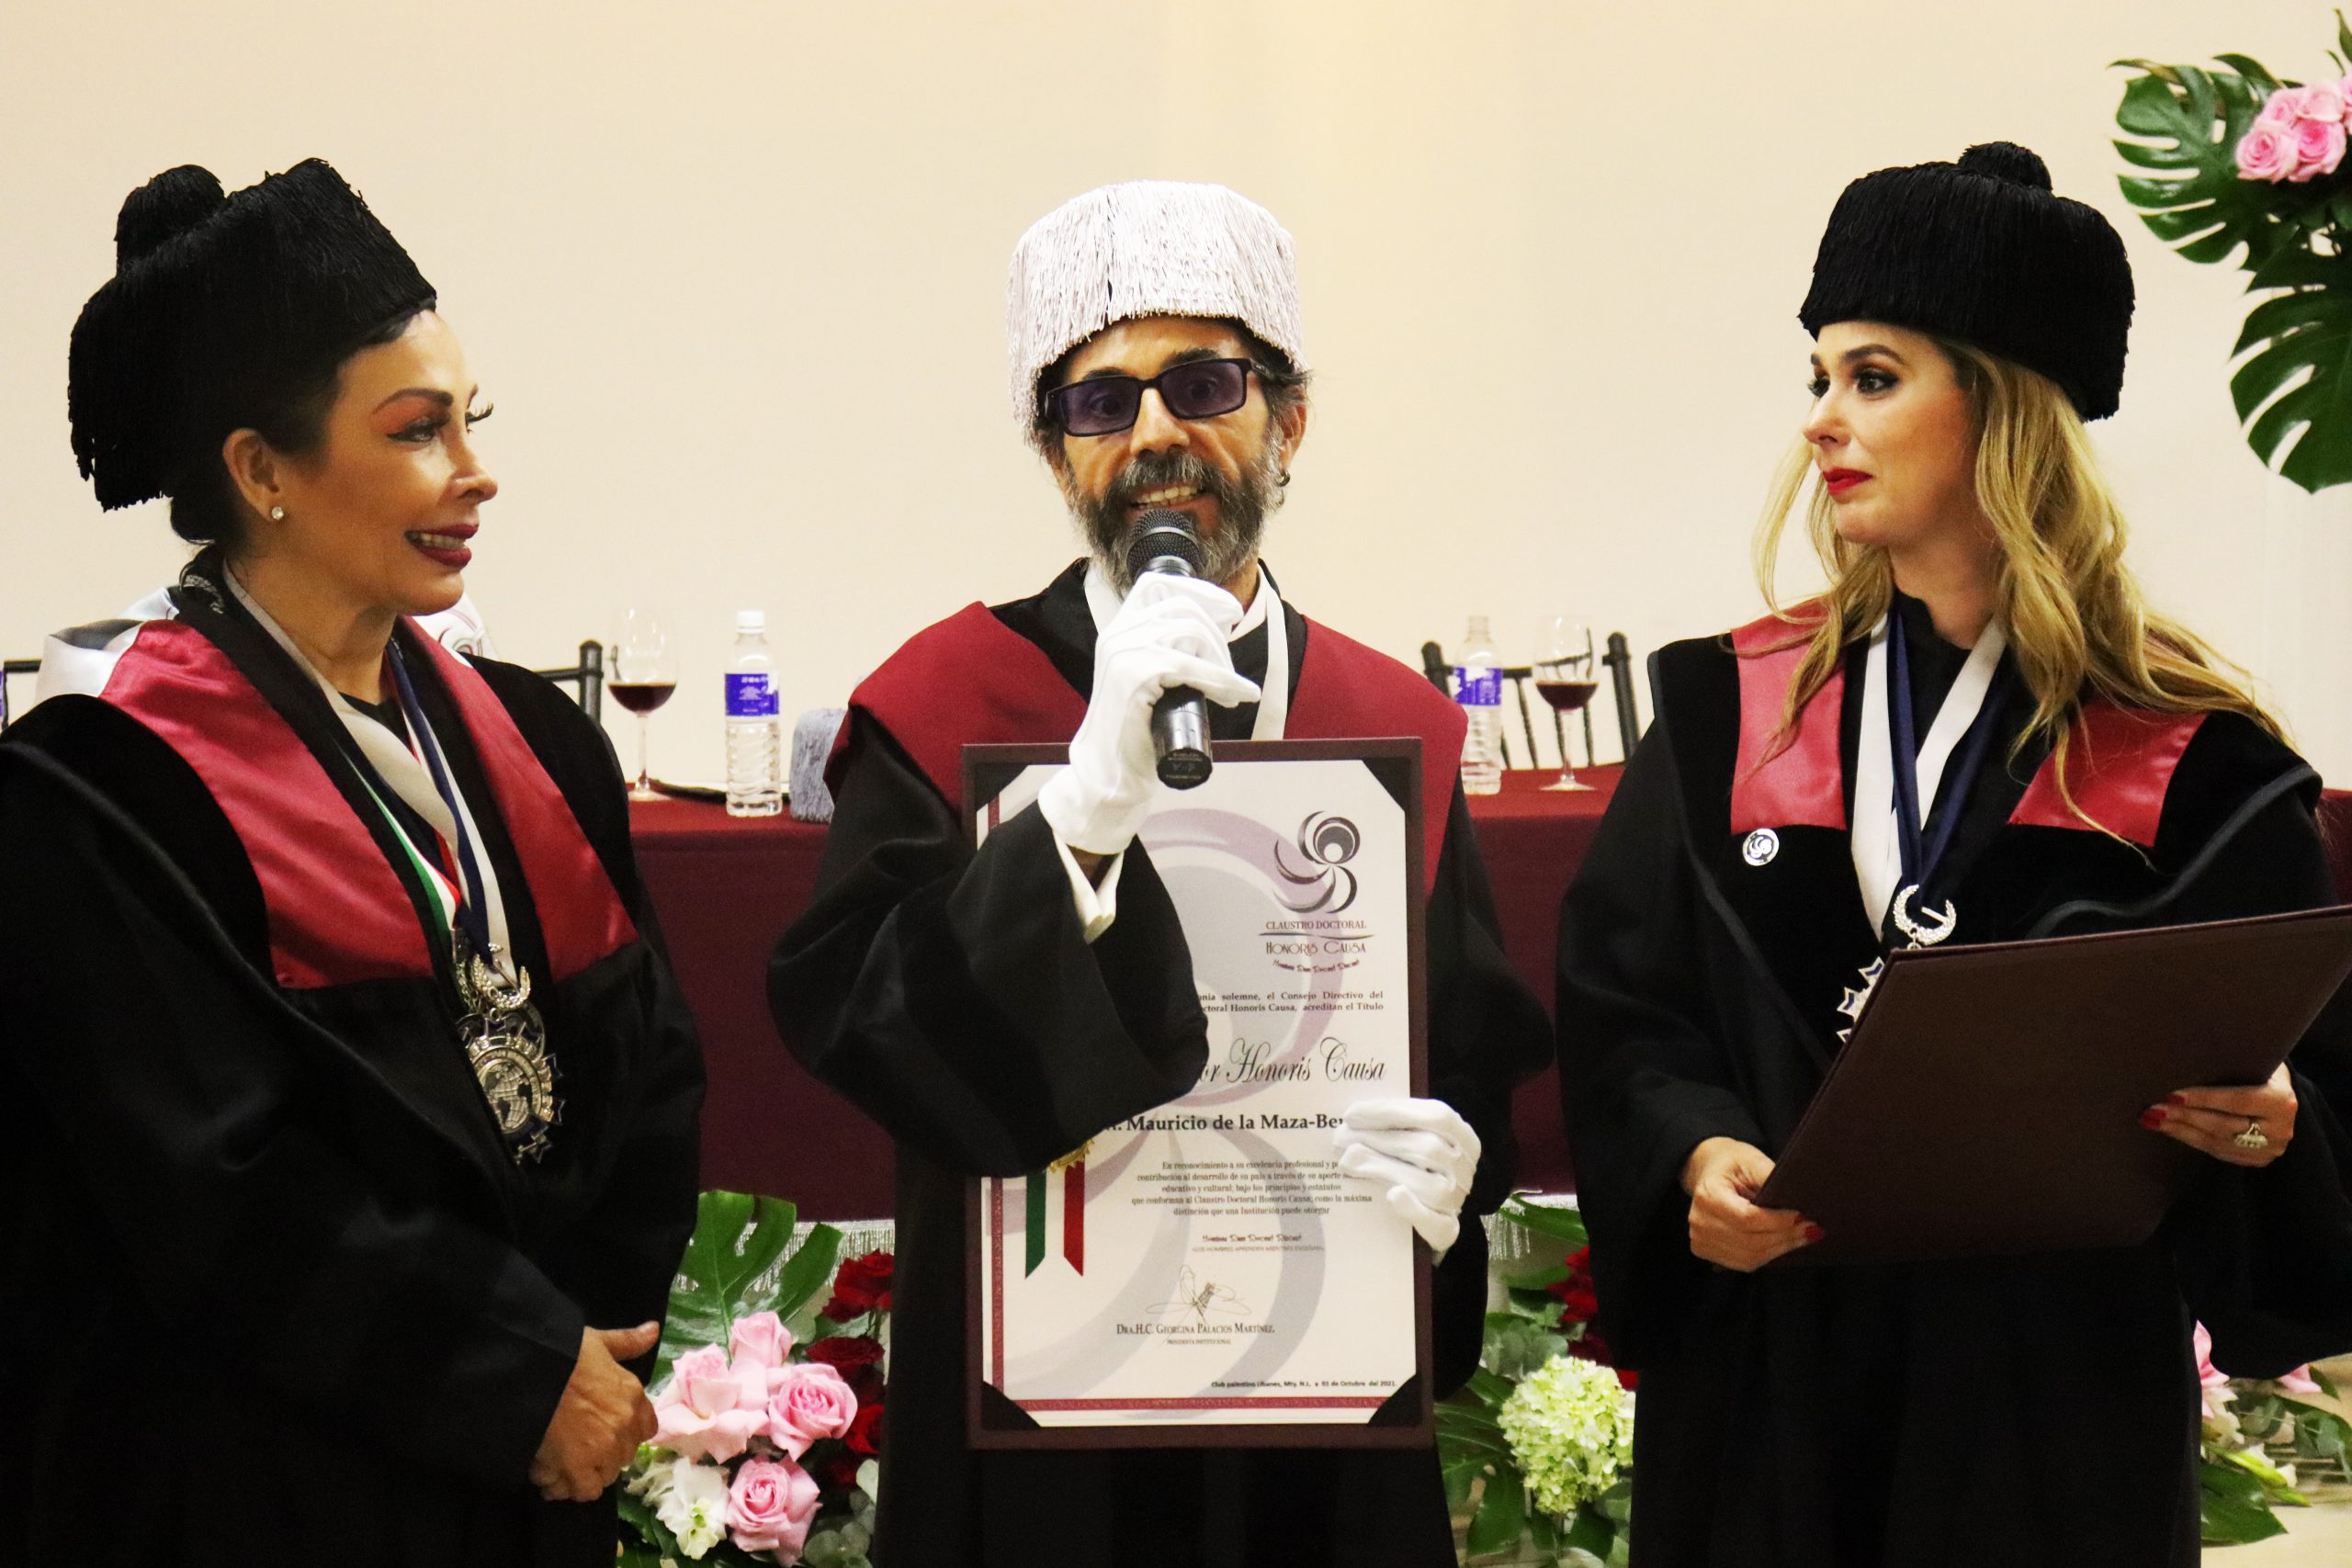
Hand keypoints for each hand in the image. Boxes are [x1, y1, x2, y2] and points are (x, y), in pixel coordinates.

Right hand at [528, 1322, 660, 1502]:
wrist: (531, 1372)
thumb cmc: (564, 1354)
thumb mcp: (599, 1341)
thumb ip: (628, 1342)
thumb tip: (654, 1330)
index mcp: (633, 1395)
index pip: (646, 1429)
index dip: (626, 1434)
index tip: (604, 1431)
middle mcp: (625, 1425)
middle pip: (623, 1456)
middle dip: (602, 1455)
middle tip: (575, 1448)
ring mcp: (604, 1448)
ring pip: (604, 1476)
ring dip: (584, 1473)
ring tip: (558, 1463)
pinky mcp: (579, 1467)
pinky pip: (583, 1490)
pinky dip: (567, 1487)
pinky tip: (549, 1475)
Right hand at [1037, 574, 1259, 854]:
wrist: (1109, 771)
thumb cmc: (1136, 730)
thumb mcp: (1152, 679)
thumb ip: (1169, 652)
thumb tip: (1215, 634)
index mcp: (1118, 630)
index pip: (1157, 583)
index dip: (1199, 591)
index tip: (1229, 613)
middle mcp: (1117, 634)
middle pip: (1183, 605)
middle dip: (1218, 635)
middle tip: (1230, 670)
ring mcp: (1122, 653)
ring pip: (1190, 631)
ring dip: (1221, 661)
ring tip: (1231, 691)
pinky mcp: (1132, 676)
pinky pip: (1189, 666)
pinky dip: (1223, 680)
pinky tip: (1238, 694)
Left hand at [1333, 1097, 1481, 1259]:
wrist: (1427, 1211)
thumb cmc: (1415, 1164)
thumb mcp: (1412, 1138)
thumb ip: (1393, 1127)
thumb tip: (1352, 1121)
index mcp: (1463, 1137)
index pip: (1435, 1116)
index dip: (1392, 1112)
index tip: (1352, 1114)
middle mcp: (1465, 1169)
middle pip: (1427, 1149)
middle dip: (1378, 1140)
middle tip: (1341, 1137)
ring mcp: (1458, 1200)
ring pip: (1428, 1185)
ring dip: (1384, 1169)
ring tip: (1349, 1161)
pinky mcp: (1448, 1231)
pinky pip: (1436, 1224)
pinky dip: (1414, 1209)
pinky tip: (1392, 1195)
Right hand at [1680, 1137, 1818, 1271]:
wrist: (1709, 1170)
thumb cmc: (1732, 1163)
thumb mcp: (1752, 1160)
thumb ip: (1771, 1178)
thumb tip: (1800, 1198)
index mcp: (1708, 1195)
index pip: (1748, 1218)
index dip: (1779, 1221)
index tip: (1803, 1216)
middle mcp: (1699, 1221)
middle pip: (1751, 1242)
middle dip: (1786, 1237)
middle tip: (1813, 1229)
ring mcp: (1700, 1240)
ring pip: (1749, 1257)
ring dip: (1780, 1249)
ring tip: (1803, 1237)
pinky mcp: (1705, 1251)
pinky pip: (1743, 1263)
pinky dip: (1767, 1256)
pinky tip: (1783, 1244)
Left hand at [2143, 1065, 2298, 1167]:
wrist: (2283, 1098)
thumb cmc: (2263, 1071)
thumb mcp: (2258, 1061)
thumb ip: (2236, 1060)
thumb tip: (2191, 1052)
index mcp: (2281, 1101)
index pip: (2237, 1101)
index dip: (2204, 1098)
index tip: (2173, 1095)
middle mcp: (2279, 1129)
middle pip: (2223, 1125)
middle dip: (2184, 1116)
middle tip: (2154, 1109)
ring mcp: (2270, 1149)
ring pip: (2217, 1141)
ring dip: (2180, 1130)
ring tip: (2153, 1120)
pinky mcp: (2257, 1159)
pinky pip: (2218, 1151)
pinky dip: (2191, 1139)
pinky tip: (2170, 1130)